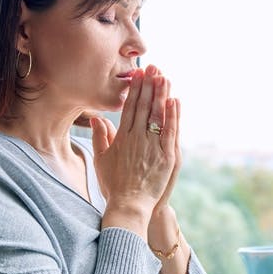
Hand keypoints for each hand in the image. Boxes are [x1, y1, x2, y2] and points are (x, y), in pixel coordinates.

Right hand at [91, 65, 176, 235]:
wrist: (128, 206)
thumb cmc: (114, 185)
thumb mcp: (101, 160)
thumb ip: (100, 137)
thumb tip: (97, 119)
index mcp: (122, 137)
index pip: (130, 107)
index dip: (135, 89)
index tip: (138, 74)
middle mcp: (137, 138)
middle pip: (144, 106)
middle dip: (149, 85)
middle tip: (153, 67)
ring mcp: (152, 146)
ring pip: (158, 115)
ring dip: (161, 95)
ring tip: (164, 77)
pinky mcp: (166, 157)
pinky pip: (170, 132)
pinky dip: (173, 116)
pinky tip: (175, 101)